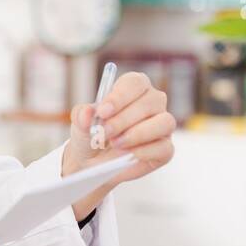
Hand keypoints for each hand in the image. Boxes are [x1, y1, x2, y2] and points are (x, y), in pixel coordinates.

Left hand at [62, 71, 175, 219]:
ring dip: (138, 133)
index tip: (102, 112)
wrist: (91, 163)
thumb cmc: (90, 135)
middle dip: (124, 118)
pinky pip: (165, 147)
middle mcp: (152, 103)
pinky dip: (145, 151)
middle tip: (105, 132)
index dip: (120, 96)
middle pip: (151, 101)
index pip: (135, 82)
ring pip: (165, 122)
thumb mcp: (80, 124)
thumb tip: (87, 113)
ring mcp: (162, 126)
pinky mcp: (165, 149)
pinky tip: (129, 155)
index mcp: (132, 89)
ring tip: (115, 143)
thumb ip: (82, 115)